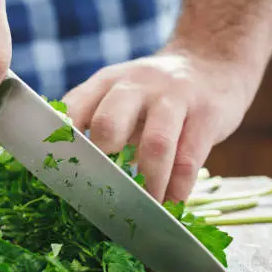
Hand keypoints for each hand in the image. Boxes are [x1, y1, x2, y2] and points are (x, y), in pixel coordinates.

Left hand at [63, 49, 255, 202]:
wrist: (212, 61)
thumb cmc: (153, 94)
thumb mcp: (118, 95)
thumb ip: (93, 121)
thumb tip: (68, 171)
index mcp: (105, 83)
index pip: (71, 110)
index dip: (62, 144)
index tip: (59, 175)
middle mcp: (135, 84)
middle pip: (109, 123)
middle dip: (101, 162)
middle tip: (100, 192)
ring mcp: (173, 96)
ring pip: (155, 144)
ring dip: (147, 185)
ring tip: (142, 211)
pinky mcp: (207, 114)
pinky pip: (189, 158)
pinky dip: (177, 188)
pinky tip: (170, 204)